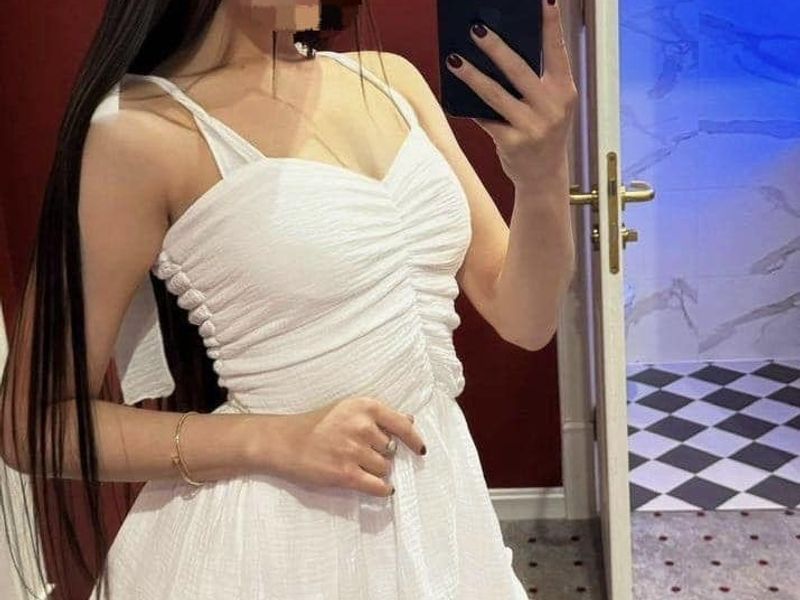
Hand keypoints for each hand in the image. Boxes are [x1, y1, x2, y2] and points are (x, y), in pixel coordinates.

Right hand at [259, 396, 426, 496]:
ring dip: (376, 470)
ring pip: (385, 469)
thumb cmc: (317, 424)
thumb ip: (378, 415)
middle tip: (360, 453)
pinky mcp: (345, 474)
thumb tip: (410, 420)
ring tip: (355, 465)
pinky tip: (381, 488)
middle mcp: (361, 427)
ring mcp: (353, 451)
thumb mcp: (347, 408)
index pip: (402, 424)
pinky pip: (378, 486)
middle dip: (381, 454)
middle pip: (391, 450)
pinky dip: (383, 489)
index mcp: (364, 407)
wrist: (285, 442)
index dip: (414, 439)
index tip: (420, 449)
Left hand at [444, 0, 577, 185]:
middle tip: (476, 29)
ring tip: (454, 60)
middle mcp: (551, 106)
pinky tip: (456, 95)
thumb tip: (501, 52)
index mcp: (564, 90)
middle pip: (519, 69)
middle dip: (495, 47)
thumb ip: (538, 81)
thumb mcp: (552, 105)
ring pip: (495, 94)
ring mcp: (532, 126)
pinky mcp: (512, 142)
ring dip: (472, 75)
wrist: (544, 176)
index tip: (544, 1)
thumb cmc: (544, 133)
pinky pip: (485, 118)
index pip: (557, 51)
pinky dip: (470, 107)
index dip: (551, 25)